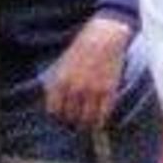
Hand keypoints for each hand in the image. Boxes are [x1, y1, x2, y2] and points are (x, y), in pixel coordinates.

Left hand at [39, 16, 132, 134]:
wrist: (104, 36)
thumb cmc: (81, 49)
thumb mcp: (61, 65)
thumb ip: (56, 85)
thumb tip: (55, 107)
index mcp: (59, 81)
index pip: (55, 111)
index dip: (59, 117)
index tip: (63, 118)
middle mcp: (74, 88)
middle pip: (70, 118)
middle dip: (72, 122)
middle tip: (76, 122)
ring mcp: (92, 91)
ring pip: (86, 120)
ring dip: (86, 125)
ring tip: (87, 125)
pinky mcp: (108, 91)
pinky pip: (102, 115)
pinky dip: (100, 121)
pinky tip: (99, 121)